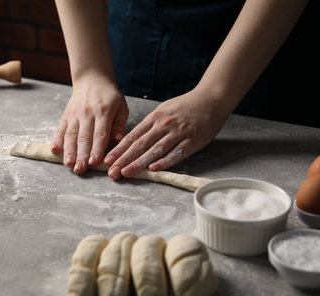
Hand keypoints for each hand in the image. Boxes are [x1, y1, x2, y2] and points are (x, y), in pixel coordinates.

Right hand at [51, 76, 128, 173]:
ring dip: (69, 151)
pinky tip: (54, 150)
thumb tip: (118, 139)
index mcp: (103, 111)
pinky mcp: (66, 116)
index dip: (97, 148)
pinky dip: (56, 139)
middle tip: (80, 169)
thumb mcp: (121, 106)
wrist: (91, 79)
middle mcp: (87, 113)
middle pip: (84, 137)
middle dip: (81, 155)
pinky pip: (60, 128)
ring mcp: (75, 115)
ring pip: (71, 135)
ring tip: (68, 164)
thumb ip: (120, 123)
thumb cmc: (109, 95)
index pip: (100, 133)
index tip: (94, 161)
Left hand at [104, 88, 228, 178]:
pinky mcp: (193, 141)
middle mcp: (164, 125)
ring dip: (139, 163)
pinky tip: (153, 169)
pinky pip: (176, 153)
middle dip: (124, 159)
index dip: (119, 149)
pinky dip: (165, 162)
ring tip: (127, 173)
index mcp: (155, 117)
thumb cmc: (186, 106)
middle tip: (112, 171)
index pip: (133, 136)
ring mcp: (178, 133)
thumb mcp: (164, 110)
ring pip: (155, 151)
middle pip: (140, 145)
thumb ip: (150, 125)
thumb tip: (134, 140)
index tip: (108, 160)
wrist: (211, 99)